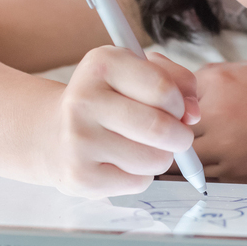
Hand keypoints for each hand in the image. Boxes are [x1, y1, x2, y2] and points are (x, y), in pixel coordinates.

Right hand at [39, 47, 200, 198]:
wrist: (53, 133)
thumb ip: (176, 81)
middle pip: (160, 128)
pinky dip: (141, 175)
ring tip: (143, 147)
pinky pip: (138, 182)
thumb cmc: (108, 100)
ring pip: (154, 159)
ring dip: (161, 157)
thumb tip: (193, 114)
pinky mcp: (80, 176)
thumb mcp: (137, 73)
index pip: (163, 88)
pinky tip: (121, 162)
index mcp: (101, 64)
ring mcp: (78, 140)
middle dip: (180, 136)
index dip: (179, 103)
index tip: (176, 109)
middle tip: (175, 136)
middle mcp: (84, 99)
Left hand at [176, 61, 246, 181]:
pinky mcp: (236, 171)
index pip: (174, 90)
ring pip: (182, 154)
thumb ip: (218, 76)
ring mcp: (224, 143)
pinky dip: (207, 170)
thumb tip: (188, 87)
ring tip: (202, 149)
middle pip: (171, 123)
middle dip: (173, 128)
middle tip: (180, 133)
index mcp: (219, 79)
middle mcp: (216, 110)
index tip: (185, 107)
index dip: (178, 101)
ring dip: (186, 153)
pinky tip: (223, 161)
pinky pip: (205, 173)